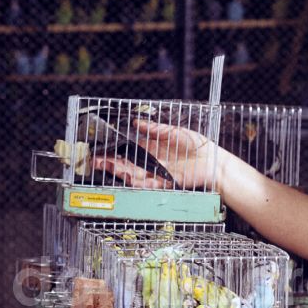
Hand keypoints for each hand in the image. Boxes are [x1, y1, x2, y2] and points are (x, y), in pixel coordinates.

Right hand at [93, 117, 217, 190]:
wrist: (213, 161)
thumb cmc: (197, 145)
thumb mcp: (173, 132)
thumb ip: (154, 129)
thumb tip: (136, 122)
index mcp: (152, 150)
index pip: (128, 151)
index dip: (113, 152)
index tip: (100, 151)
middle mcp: (152, 163)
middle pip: (126, 165)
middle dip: (109, 164)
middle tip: (95, 161)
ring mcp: (157, 174)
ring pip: (133, 175)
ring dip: (119, 172)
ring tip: (105, 167)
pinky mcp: (165, 184)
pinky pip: (149, 185)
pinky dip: (139, 182)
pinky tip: (128, 177)